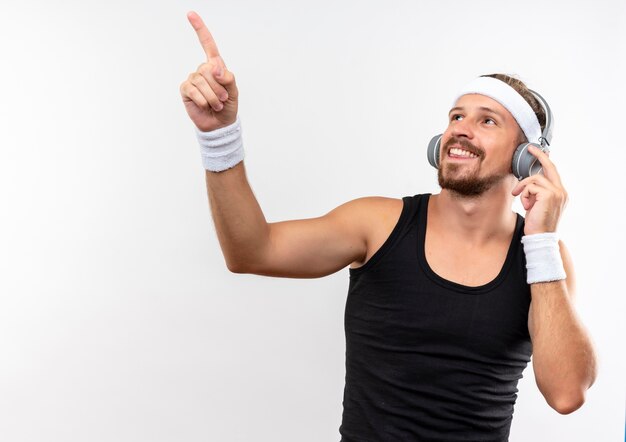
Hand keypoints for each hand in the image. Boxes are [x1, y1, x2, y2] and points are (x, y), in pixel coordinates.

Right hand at [180, 11, 238, 131]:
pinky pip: (193, 90)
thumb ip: (227, 77)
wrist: (220, 125)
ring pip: (201, 81)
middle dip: (219, 87)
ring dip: (213, 96)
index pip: (207, 45)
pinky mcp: (186, 90)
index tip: (190, 14)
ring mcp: (193, 79)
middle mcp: (202, 70)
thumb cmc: (228, 106)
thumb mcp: (234, 91)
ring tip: (216, 104)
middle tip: (223, 99)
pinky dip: (203, 100)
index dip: (199, 29)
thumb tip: (214, 67)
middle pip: (208, 69)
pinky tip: (206, 106)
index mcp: (215, 66)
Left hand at [512, 146, 567, 234]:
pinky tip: (527, 206)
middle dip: (540, 155)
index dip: (546, 160)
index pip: (553, 172)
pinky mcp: (549, 195)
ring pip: (534, 179)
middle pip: (550, 167)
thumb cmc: (537, 223)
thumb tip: (529, 181)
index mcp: (560, 193)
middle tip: (530, 148)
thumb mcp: (538, 204)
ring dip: (524, 189)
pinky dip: (524, 195)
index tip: (538, 151)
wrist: (540, 236)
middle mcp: (561, 191)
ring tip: (524, 202)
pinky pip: (530, 186)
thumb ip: (537, 192)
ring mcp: (557, 192)